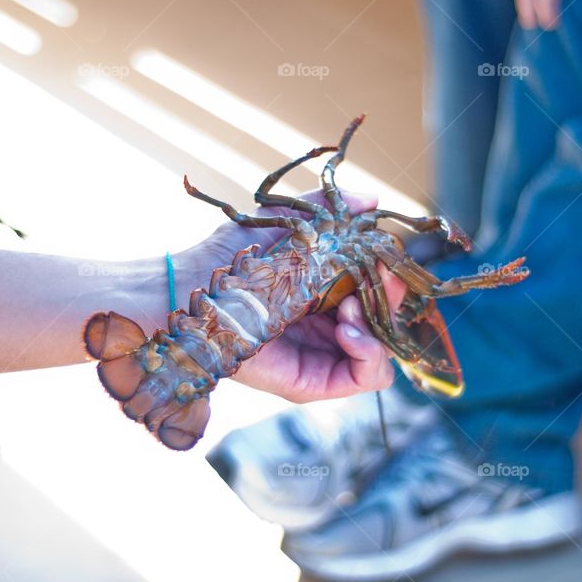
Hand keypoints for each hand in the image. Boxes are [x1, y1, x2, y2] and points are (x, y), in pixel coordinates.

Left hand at [178, 191, 407, 401]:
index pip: (374, 290)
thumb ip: (327, 211)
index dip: (386, 274)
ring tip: (351, 307)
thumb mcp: (285, 223)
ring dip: (379, 326)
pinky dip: (371, 353)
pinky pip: (367, 377)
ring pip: (382, 350)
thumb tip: (371, 199)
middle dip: (388, 296)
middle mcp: (325, 327)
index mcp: (321, 294)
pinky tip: (348, 330)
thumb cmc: (231, 257)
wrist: (194, 289)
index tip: (380, 254)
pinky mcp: (313, 382)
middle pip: (383, 320)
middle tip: (379, 276)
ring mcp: (321, 356)